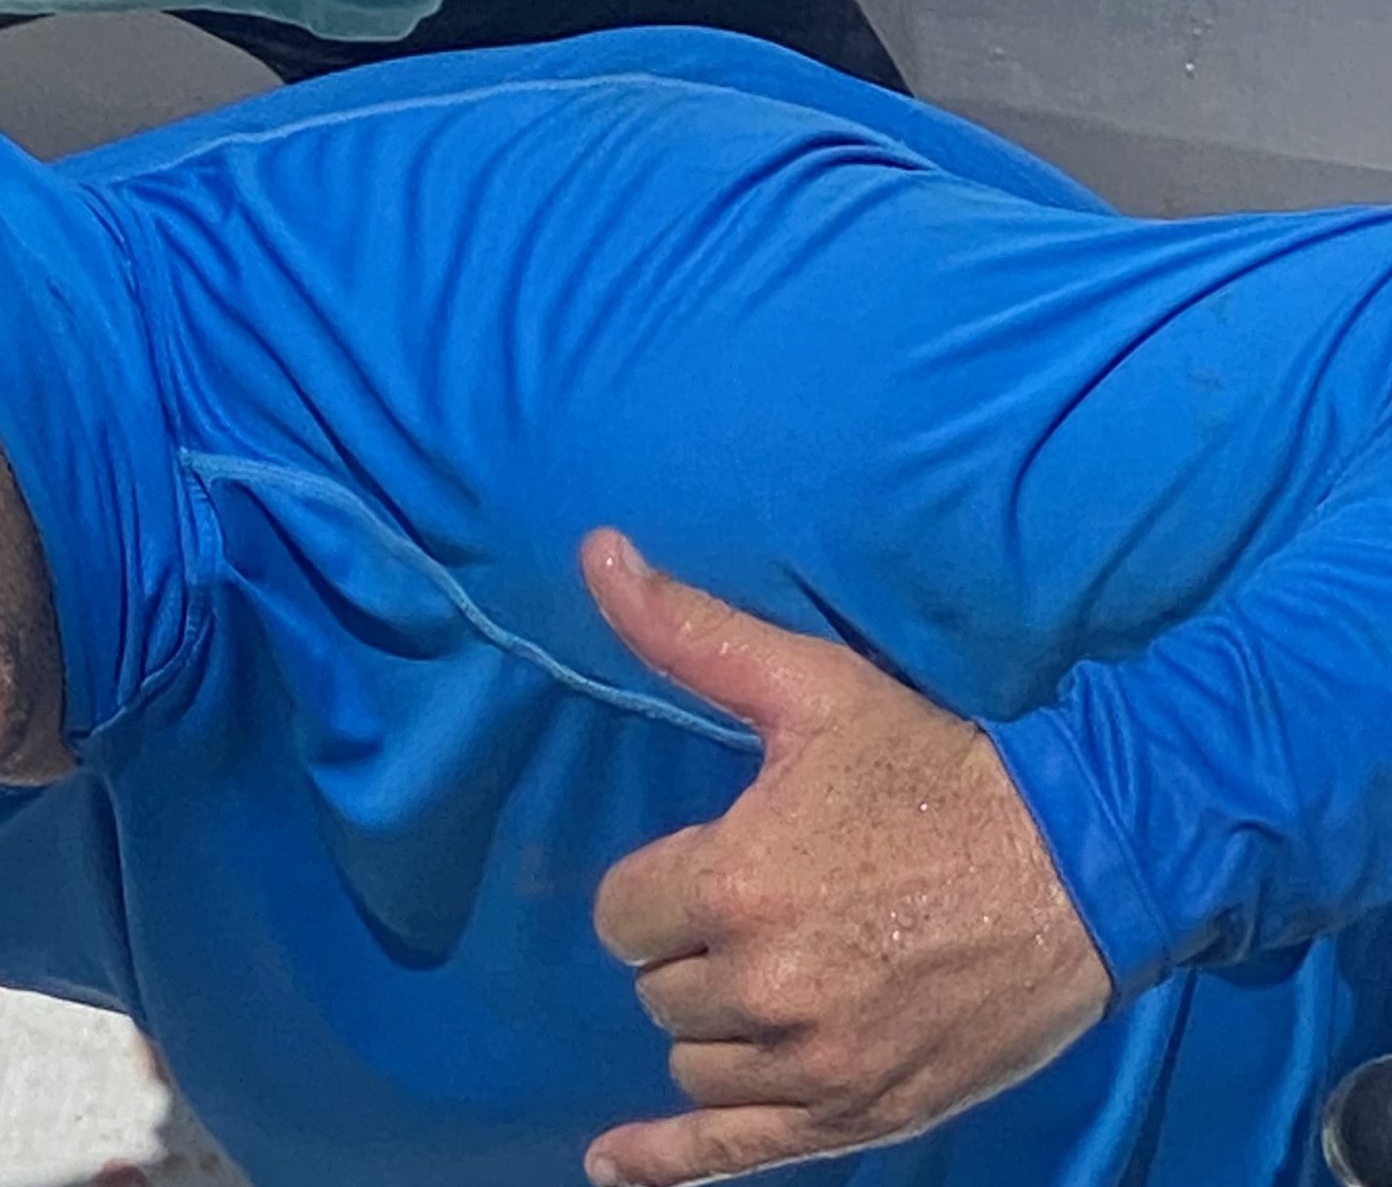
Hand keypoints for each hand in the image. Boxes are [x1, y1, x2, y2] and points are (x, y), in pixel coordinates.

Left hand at [577, 530, 1110, 1186]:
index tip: (704, 868)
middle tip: (764, 910)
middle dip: (691, 950)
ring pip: (694, 1059)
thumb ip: (687, 631)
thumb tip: (594, 553)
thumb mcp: (810, 687)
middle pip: (658, 988)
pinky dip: (668, 1161)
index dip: (656, 890)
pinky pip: (731, 1152)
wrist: (1084, 863)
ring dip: (716, 1024)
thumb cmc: (937, 770)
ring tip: (782, 973)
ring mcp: (814, 1062)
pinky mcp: (859, 1114)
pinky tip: (613, 1168)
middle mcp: (765, 986)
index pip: (621, 914)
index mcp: (737, 883)